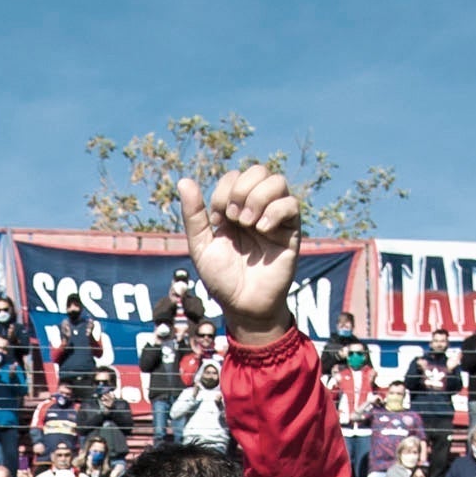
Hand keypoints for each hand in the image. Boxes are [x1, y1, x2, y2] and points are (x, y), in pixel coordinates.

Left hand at [176, 165, 300, 349]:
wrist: (243, 306)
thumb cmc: (222, 279)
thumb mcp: (202, 246)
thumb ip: (194, 215)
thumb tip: (184, 181)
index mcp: (235, 208)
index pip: (234, 176)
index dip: (224, 191)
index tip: (218, 220)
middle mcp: (256, 209)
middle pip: (259, 170)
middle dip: (241, 189)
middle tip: (233, 219)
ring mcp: (275, 218)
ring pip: (277, 181)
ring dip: (258, 198)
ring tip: (247, 224)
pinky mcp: (291, 232)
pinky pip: (291, 204)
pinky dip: (274, 211)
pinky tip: (262, 229)